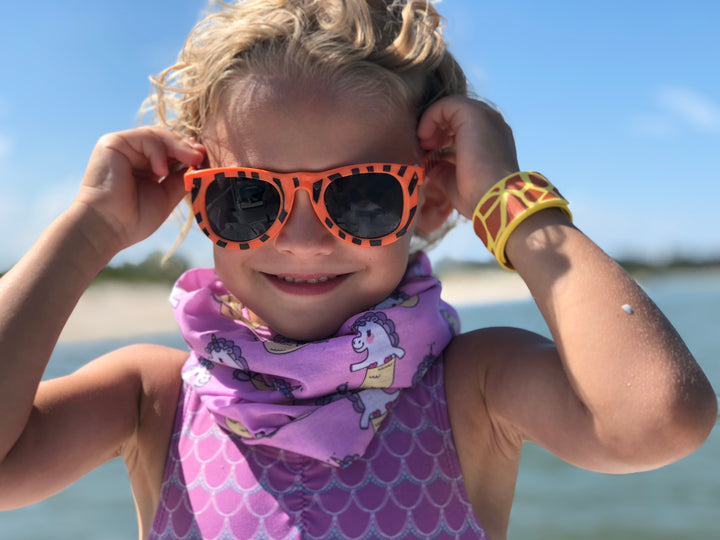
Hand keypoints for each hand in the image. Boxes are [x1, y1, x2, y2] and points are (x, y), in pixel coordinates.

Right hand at [74, 126, 204, 251]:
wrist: (109, 228)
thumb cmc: (134, 219)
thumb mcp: (167, 195)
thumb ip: (181, 178)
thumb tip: (199, 161)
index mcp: (146, 166)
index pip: (172, 151)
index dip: (188, 152)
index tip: (204, 160)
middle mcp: (134, 154)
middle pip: (166, 139)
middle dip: (186, 146)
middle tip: (200, 156)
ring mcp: (124, 147)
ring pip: (158, 135)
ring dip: (178, 146)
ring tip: (191, 159)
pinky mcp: (113, 143)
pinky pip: (145, 138)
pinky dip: (159, 152)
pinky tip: (162, 171)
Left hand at [417, 96, 518, 218]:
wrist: (494, 198)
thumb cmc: (477, 195)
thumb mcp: (455, 179)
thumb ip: (443, 167)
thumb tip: (429, 163)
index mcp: (491, 138)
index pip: (461, 127)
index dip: (441, 137)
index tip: (429, 154)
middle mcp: (491, 124)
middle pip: (456, 115)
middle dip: (436, 128)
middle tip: (424, 148)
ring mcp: (485, 116)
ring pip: (451, 107)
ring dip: (433, 122)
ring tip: (424, 142)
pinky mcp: (474, 113)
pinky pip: (446, 104)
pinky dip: (431, 117)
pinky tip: (425, 136)